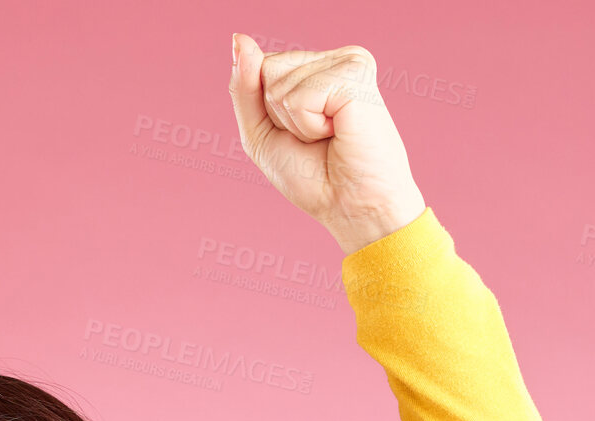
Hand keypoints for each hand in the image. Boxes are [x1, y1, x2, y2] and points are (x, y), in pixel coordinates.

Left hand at [228, 34, 424, 255]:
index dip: (267, 112)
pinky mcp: (355, 74)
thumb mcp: (262, 134)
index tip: (300, 135)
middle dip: (278, 117)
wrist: (351, 206)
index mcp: (317, 68)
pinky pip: (298, 98)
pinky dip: (308, 126)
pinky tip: (338, 132)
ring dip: (295, 124)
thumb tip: (239, 40)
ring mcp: (348, 61)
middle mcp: (335, 58)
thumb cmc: (312, 177)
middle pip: (266, 70)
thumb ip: (245, 89)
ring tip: (329, 137)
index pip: (261, 68)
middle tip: (316, 139)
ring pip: (279, 85)